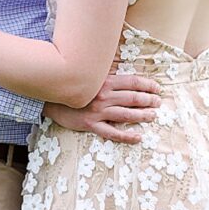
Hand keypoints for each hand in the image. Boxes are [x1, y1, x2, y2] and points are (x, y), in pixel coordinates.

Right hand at [45, 72, 161, 143]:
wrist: (50, 99)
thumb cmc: (73, 87)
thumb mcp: (90, 77)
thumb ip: (106, 74)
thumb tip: (125, 72)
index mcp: (104, 81)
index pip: (132, 82)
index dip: (147, 85)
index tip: (157, 88)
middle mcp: (103, 96)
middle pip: (132, 97)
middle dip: (148, 100)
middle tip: (159, 102)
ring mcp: (97, 111)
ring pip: (125, 114)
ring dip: (142, 115)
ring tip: (153, 116)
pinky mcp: (91, 125)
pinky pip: (112, 132)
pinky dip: (127, 136)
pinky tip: (138, 137)